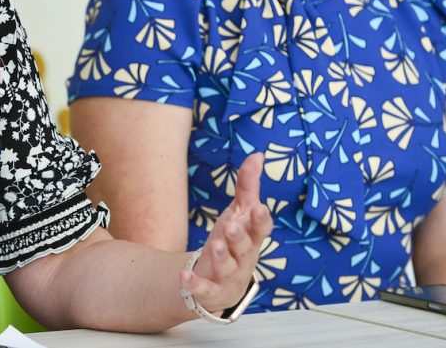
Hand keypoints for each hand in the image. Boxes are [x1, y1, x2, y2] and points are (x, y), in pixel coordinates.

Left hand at [180, 152, 271, 314]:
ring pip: (227, 268)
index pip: (261, 229)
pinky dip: (195, 284)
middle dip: (239, 237)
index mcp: (252, 238)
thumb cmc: (233, 242)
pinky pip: (204, 289)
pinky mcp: (211, 291)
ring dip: (221, 257)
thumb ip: (247, 186)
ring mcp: (229, 276)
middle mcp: (244, 258)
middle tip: (231, 225)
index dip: (261, 220)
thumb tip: (257, 155)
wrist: (220, 282)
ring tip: (214, 246)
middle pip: (244, 248)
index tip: (259, 208)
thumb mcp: (239, 213)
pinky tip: (184, 277)